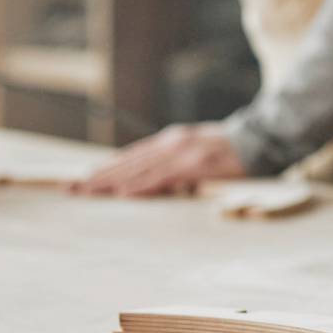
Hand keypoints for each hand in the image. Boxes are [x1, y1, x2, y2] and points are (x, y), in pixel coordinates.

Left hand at [68, 122, 243, 196]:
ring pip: (138, 170)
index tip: (83, 180)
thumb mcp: (200, 153)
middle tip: (71, 188)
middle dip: (97, 177)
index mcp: (171, 141)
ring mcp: (182, 153)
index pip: (131, 157)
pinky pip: (162, 177)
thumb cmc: (233, 150)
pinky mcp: (194, 164)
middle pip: (127, 163)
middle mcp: (171, 144)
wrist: (261, 139)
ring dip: (110, 182)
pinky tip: (123, 193)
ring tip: (87, 192)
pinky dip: (140, 185)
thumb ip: (179, 167)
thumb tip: (165, 185)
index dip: (106, 169)